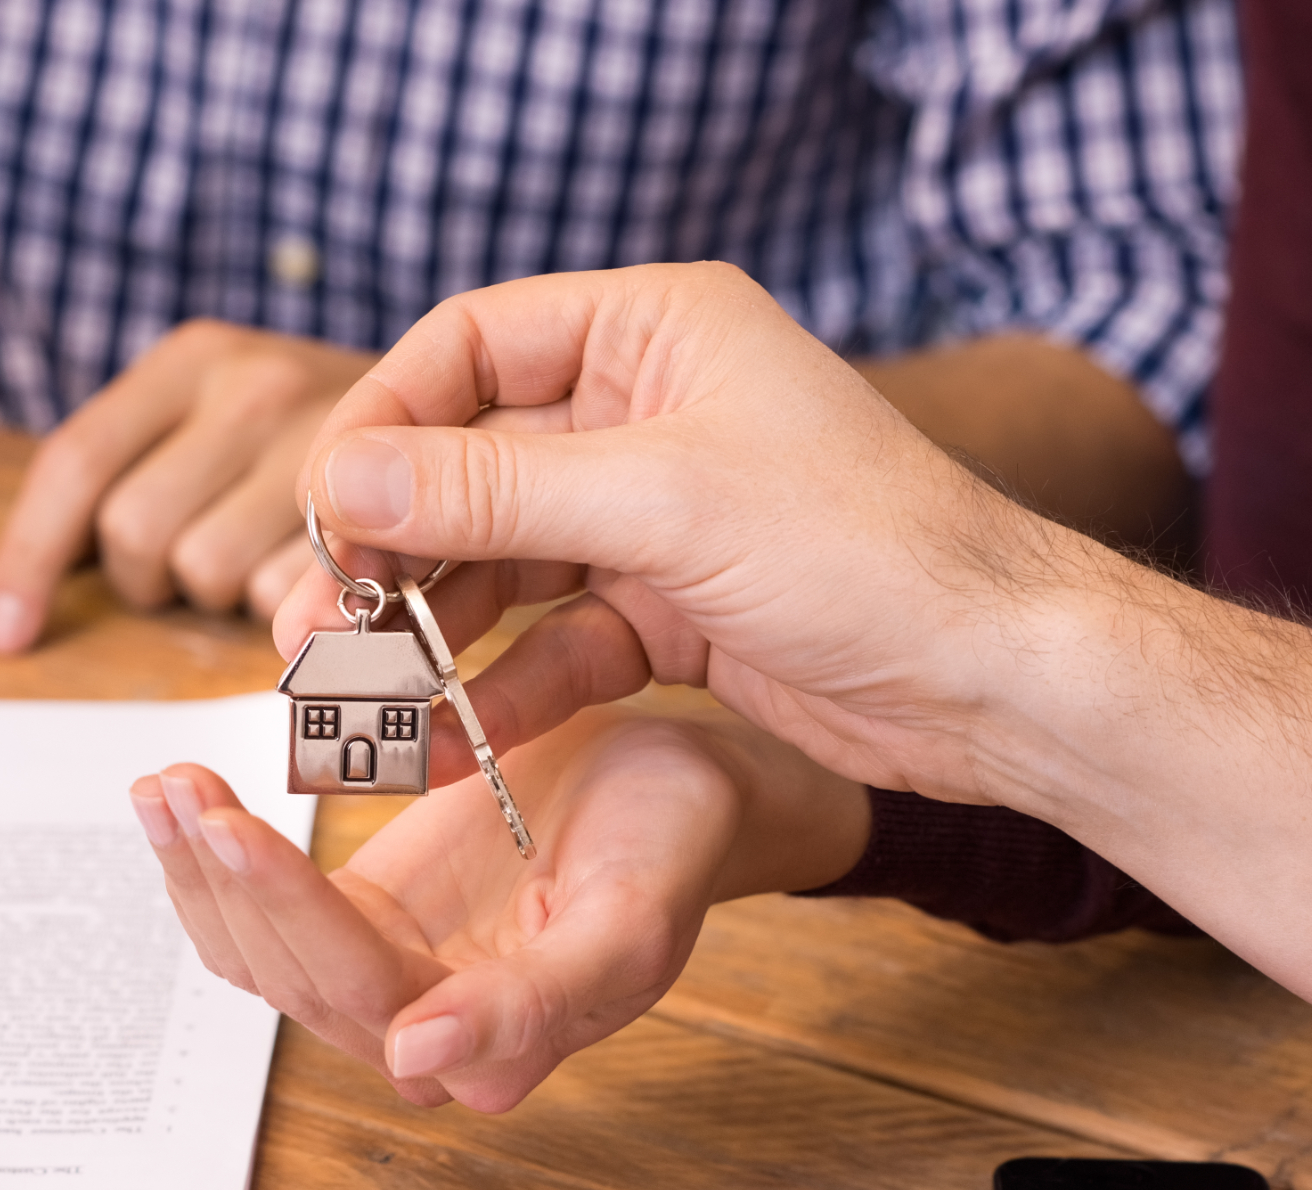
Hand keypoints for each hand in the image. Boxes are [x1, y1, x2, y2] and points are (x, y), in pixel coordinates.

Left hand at [0, 321, 377, 650]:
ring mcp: (320, 446)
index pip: (75, 464)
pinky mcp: (381, 514)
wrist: (475, 406)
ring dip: (221, 593)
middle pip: (134, 534)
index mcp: (194, 359)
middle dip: (149, 576)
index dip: (28, 560)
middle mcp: (251, 384)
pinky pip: (284, 598)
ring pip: (205, 575)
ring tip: (266, 561)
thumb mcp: (222, 416)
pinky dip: (288, 607)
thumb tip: (26, 597)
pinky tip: (316, 576)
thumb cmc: (320, 436)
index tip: (6, 634)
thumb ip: (144, 470)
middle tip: (194, 567)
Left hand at [130, 708, 869, 1110]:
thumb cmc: (671, 841)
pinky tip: (182, 797)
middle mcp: (424, 1035)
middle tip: (176, 783)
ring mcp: (383, 982)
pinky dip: (213, 860)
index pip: (361, 988)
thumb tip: (418, 1064)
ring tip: (165, 782)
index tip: (234, 829)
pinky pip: (263, 915)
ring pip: (257, 954)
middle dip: (224, 878)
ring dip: (199, 872)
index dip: (290, 910)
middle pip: (290, 974)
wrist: (677, 787)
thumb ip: (538, 1002)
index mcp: (494, 1049)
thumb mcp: (631, 914)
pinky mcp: (359, 925)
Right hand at [274, 263, 1114, 810]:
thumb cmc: (871, 552)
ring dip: (430, 629)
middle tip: (314, 622)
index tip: (321, 507)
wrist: (997, 681)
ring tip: (356, 694)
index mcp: (655, 330)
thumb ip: (491, 493)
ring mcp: (653, 514)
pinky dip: (500, 685)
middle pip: (468, 466)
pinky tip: (446, 737)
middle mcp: (646, 410)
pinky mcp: (667, 608)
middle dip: (389, 547)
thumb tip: (339, 478)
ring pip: (501, 563)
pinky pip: (552, 639)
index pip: (470, 347)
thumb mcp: (663, 504)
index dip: (382, 423)